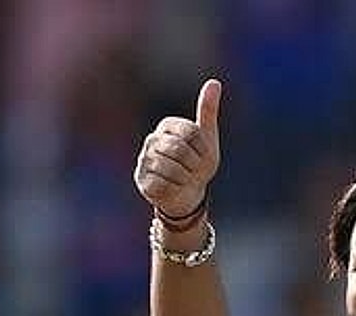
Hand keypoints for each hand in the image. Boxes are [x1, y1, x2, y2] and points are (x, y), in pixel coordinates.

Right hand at [134, 79, 221, 218]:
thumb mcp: (208, 139)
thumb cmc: (198, 165)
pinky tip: (174, 188)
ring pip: (172, 169)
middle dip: (194, 166)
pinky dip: (175, 190)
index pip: (192, 133)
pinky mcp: (141, 179)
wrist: (187, 194)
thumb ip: (208, 111)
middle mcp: (152, 139)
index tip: (202, 156)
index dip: (203, 150)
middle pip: (181, 151)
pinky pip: (164, 184)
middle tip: (193, 171)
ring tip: (184, 179)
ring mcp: (144, 159)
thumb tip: (214, 82)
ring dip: (186, 179)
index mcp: (168, 125)